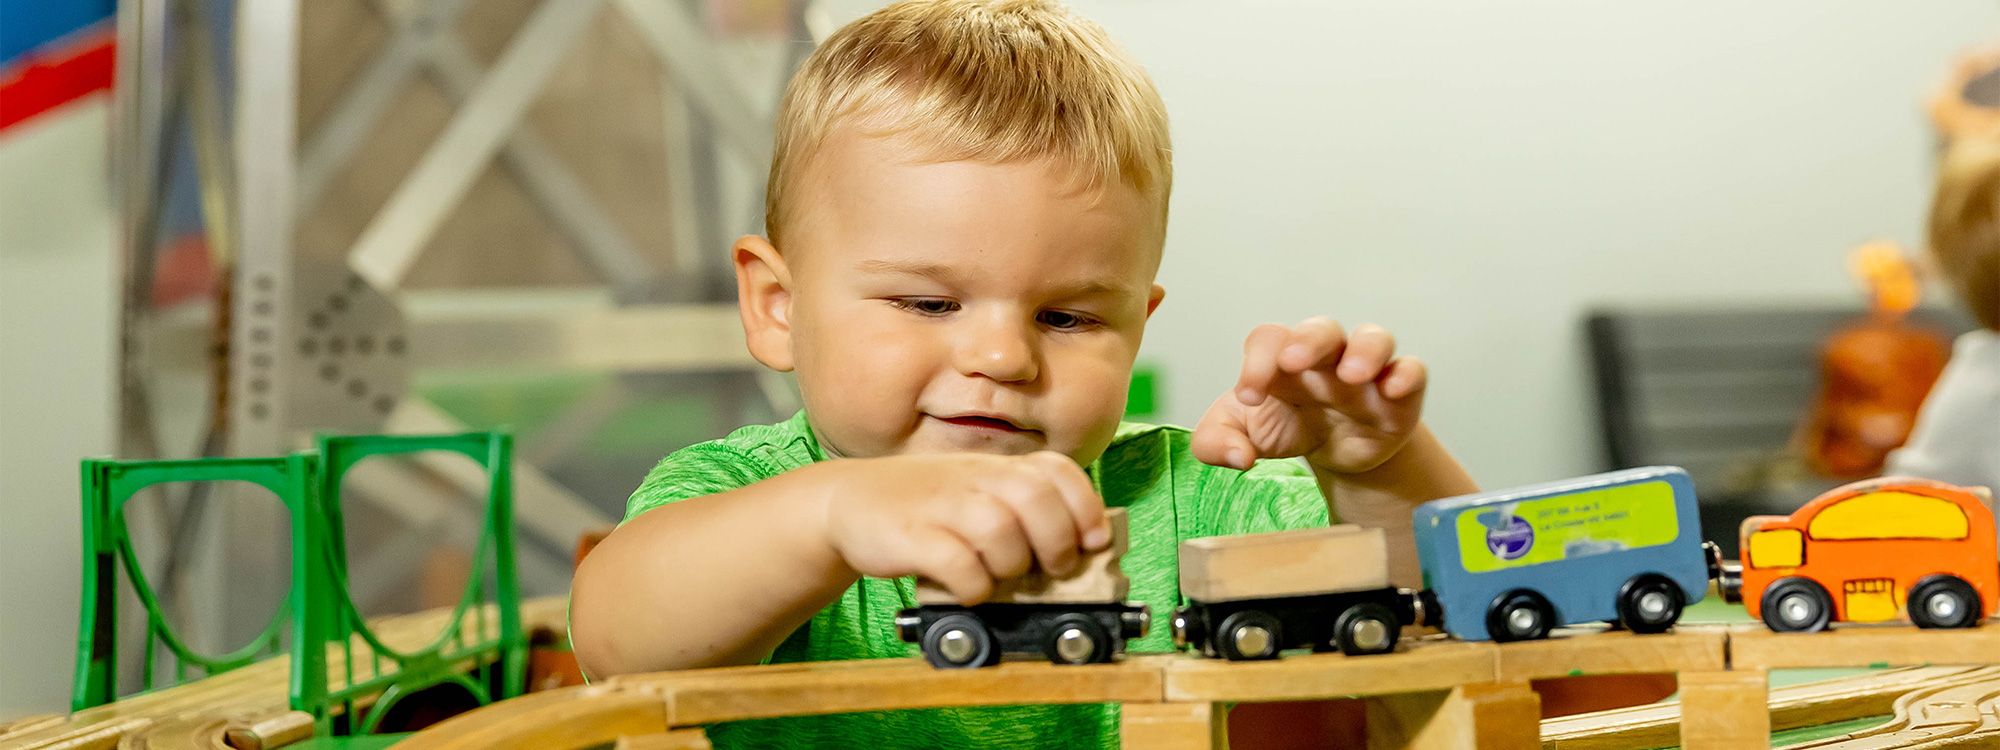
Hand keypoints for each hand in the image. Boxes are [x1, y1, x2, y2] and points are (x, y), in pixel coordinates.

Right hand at [818, 452, 1109, 604]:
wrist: (848, 502)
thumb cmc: (926, 505)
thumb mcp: (976, 492)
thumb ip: (1021, 508)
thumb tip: (1080, 548)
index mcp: (995, 468)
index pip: (1058, 471)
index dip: (1086, 507)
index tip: (1094, 540)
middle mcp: (973, 479)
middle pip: (1036, 498)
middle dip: (1057, 541)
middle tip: (1052, 568)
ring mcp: (941, 505)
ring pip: (1000, 530)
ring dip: (1012, 564)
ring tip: (1000, 576)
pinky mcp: (911, 536)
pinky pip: (958, 564)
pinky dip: (973, 585)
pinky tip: (967, 588)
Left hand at [1192, 317, 1427, 473]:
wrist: (1337, 453)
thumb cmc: (1287, 428)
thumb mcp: (1242, 435)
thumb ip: (1217, 443)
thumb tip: (1237, 458)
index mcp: (1281, 360)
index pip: (1268, 340)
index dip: (1256, 363)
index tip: (1249, 398)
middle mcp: (1325, 356)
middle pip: (1321, 328)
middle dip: (1308, 341)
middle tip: (1293, 362)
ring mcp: (1365, 370)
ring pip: (1373, 338)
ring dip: (1364, 351)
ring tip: (1352, 375)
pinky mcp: (1399, 393)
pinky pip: (1411, 370)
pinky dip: (1406, 375)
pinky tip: (1392, 391)